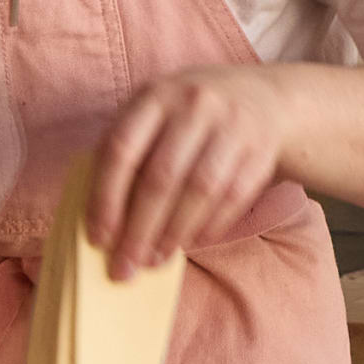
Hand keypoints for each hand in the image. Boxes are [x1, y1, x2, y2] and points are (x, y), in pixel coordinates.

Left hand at [87, 64, 297, 278]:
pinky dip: (208, 227)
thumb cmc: (190, 116)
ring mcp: (232, 126)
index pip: (122, 149)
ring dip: (173, 234)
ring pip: (199, 191)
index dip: (106, 198)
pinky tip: (189, 242)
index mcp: (156, 95)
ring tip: (154, 261)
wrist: (265, 98)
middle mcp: (194, 105)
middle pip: (161, 178)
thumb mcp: (157, 112)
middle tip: (124, 268)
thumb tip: (100, 217)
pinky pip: (231, 198)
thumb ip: (129, 150)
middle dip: (139, 230)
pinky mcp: (260, 151)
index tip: (98, 239)